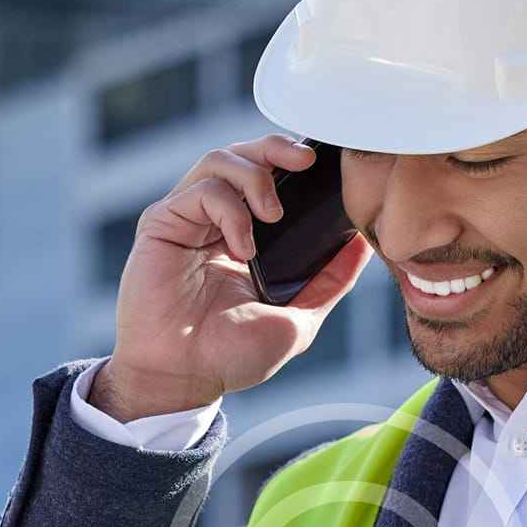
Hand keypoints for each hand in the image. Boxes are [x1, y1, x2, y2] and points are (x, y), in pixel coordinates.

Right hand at [102, 134, 374, 419]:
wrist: (183, 378)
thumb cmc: (230, 356)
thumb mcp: (297, 319)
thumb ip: (329, 282)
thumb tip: (362, 245)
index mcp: (247, 236)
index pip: (271, 177)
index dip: (295, 162)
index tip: (326, 167)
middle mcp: (216, 221)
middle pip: (246, 154)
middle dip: (278, 147)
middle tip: (306, 162)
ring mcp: (188, 219)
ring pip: (221, 160)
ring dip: (256, 178)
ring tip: (273, 215)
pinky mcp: (163, 222)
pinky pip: (201, 189)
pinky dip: (230, 209)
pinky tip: (243, 246)